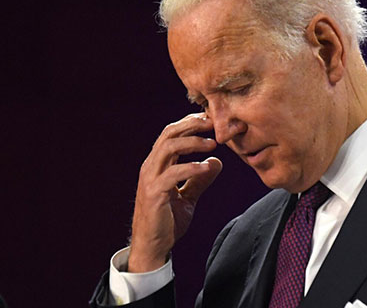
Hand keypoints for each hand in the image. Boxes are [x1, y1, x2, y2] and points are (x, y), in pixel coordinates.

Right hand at [128, 113, 222, 272]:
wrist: (153, 247)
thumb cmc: (167, 220)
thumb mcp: (188, 196)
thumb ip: (199, 179)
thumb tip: (216, 163)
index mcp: (158, 164)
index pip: (172, 134)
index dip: (190, 123)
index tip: (210, 120)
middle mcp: (151, 167)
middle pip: (169, 134)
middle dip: (192, 125)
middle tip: (214, 123)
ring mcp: (150, 179)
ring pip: (168, 148)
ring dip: (192, 142)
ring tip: (213, 143)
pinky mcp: (154, 194)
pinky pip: (172, 174)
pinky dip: (190, 167)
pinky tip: (205, 167)